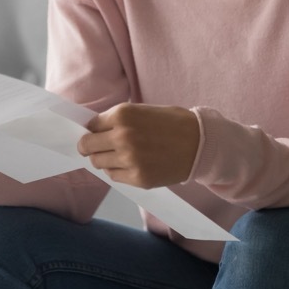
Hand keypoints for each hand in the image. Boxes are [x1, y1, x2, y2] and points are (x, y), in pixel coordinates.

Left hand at [77, 103, 198, 188]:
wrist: (200, 142)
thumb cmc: (171, 123)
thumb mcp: (141, 110)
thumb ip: (117, 120)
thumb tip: (91, 131)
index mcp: (122, 115)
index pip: (90, 126)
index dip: (94, 130)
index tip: (99, 133)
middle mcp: (122, 137)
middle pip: (88, 146)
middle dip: (91, 146)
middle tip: (101, 147)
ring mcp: (130, 159)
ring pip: (98, 163)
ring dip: (106, 159)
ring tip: (122, 155)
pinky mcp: (138, 178)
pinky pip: (114, 176)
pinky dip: (118, 171)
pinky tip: (133, 164)